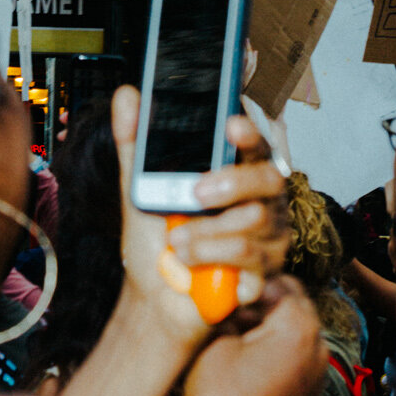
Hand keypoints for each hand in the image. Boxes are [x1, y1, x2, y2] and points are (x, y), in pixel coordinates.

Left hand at [113, 84, 289, 350]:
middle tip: (194, 195)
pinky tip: (196, 269)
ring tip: (177, 243)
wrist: (154, 300)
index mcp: (236, 172)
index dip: (249, 131)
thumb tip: (127, 95)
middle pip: (269, 178)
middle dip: (231, 183)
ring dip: (206, 234)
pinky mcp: (266, 272)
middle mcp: (261, 200)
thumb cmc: (155, 240)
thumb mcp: (139, 189)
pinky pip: (251, 263)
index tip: (231, 123)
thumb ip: (136, 144)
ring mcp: (269, 236)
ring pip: (254, 222)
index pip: (255, 143)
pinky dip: (215, 263)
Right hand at [183, 279, 327, 395]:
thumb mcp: (220, 338)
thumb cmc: (222, 393)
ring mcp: (317, 370)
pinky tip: (251, 353)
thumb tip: (235, 299)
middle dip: (267, 301)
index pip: (282, 282)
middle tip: (234, 307)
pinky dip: (281, 346)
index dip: (254, 282)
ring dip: (274, 323)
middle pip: (296, 304)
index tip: (232, 288)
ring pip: (299, 328)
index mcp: (298, 325)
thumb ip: (234, 309)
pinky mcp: (310, 389)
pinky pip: (300, 352)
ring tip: (240, 331)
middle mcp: (317, 344)